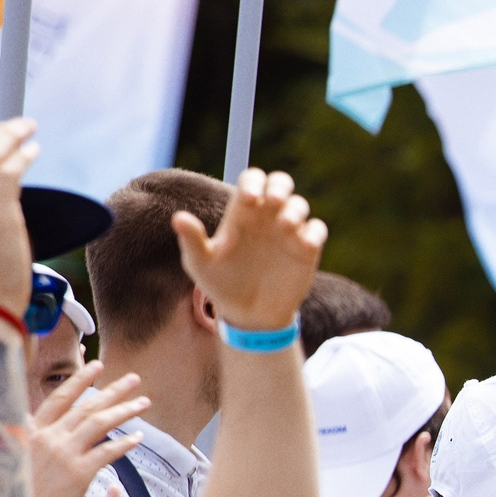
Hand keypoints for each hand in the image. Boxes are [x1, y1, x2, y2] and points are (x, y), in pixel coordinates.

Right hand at [23, 360, 146, 496]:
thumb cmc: (20, 496)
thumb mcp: (22, 464)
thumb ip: (43, 447)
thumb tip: (47, 429)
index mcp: (30, 432)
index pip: (59, 398)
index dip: (79, 380)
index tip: (96, 365)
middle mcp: (47, 438)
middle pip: (86, 407)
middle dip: (112, 390)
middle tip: (133, 379)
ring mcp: (63, 453)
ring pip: (99, 424)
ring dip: (124, 410)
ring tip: (143, 402)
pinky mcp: (78, 472)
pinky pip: (108, 452)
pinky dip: (125, 443)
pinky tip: (139, 438)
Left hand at [173, 167, 326, 333]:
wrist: (249, 315)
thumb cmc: (220, 285)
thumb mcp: (200, 264)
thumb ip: (192, 239)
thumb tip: (178, 218)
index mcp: (242, 213)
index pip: (252, 181)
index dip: (253, 182)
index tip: (249, 198)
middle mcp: (266, 218)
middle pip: (280, 183)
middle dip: (280, 186)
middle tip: (273, 200)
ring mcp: (288, 232)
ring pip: (299, 204)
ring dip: (295, 209)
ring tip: (285, 226)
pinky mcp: (307, 249)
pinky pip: (317, 230)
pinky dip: (314, 232)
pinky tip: (304, 245)